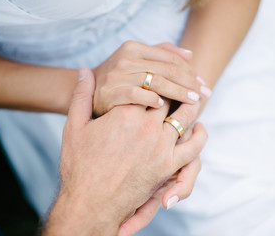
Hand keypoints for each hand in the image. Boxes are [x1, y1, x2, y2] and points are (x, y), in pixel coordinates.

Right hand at [44, 68, 206, 235]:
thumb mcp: (75, 126)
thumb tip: (85, 71)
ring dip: (189, 104)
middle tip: (177, 81)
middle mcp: (147, 127)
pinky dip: (199, 135)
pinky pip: (194, 147)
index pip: (146, 86)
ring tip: (191, 97)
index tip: (153, 74)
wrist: (91, 203)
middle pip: (168, 98)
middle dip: (172, 89)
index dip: (151, 78)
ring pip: (184, 117)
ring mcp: (160, 146)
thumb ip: (81, 96)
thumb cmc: (80, 165)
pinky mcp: (168, 166)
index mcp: (125, 113)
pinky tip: (197, 127)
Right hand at [93, 41, 209, 116]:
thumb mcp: (134, 61)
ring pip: (157, 82)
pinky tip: (164, 107)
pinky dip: (153, 100)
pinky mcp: (111, 94)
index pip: (170, 58)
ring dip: (179, 93)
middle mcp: (125, 59)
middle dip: (189, 83)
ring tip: (193, 102)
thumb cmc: (118, 80)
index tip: (202, 84)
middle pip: (168, 70)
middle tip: (204, 94)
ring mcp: (117, 76)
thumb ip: (160, 53)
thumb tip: (189, 53)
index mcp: (133, 48)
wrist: (88, 94)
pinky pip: (138, 96)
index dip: (190, 71)